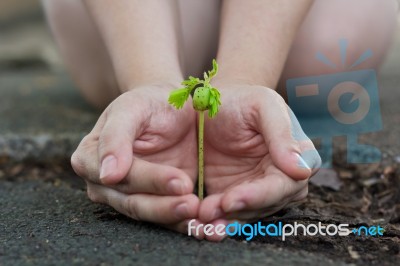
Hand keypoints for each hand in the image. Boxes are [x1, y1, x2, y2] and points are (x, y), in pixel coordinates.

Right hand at [71, 84, 200, 232]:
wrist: (170, 108)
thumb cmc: (148, 102)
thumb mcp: (131, 108)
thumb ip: (115, 137)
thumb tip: (106, 176)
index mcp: (91, 159)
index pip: (121, 177)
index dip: (150, 180)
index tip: (180, 181)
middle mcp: (105, 183)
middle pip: (133, 202)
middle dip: (165, 206)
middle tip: (192, 203)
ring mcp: (128, 196)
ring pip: (151, 215)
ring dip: (176, 218)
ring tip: (201, 215)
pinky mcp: (153, 201)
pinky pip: (167, 218)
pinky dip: (186, 224)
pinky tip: (205, 226)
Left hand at [198, 82, 320, 240]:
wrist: (212, 104)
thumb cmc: (241, 99)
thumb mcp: (263, 105)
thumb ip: (281, 134)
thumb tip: (302, 170)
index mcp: (297, 155)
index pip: (285, 184)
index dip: (260, 196)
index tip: (232, 200)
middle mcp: (281, 177)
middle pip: (267, 205)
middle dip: (238, 211)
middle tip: (209, 212)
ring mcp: (257, 188)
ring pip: (248, 214)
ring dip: (225, 220)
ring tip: (201, 219)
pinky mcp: (234, 194)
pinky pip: (229, 213)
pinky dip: (216, 219)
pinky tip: (199, 222)